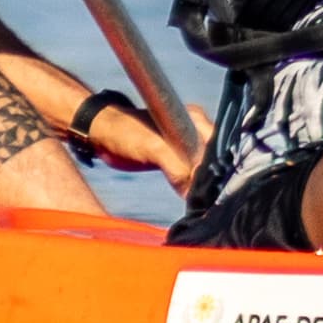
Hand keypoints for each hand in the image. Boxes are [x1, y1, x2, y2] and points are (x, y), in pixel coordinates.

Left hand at [80, 95, 214, 188]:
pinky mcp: (180, 157)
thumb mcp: (151, 147)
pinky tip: (194, 200)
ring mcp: (189, 144)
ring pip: (206, 169)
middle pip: (217, 159)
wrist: (102, 134)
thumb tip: (194, 192)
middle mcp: (197, 129)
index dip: (220, 169)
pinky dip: (194, 187)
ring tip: (203, 203)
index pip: (219, 148)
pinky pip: (194, 174)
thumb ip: (176, 167)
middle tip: (210, 201)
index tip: (218, 191)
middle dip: (215, 180)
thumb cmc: (124, 132)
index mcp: (196, 119)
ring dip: (204, 186)